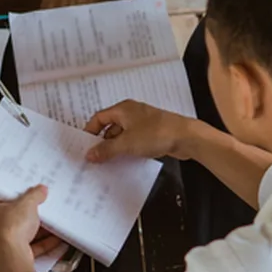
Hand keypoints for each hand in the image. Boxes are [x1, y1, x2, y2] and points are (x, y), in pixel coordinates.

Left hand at [0, 185, 58, 271]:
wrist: (12, 258)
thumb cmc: (10, 228)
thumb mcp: (26, 203)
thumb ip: (34, 195)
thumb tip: (40, 190)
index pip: (2, 199)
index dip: (16, 195)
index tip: (29, 192)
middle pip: (14, 217)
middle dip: (30, 214)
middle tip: (43, 206)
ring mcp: (3, 244)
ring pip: (24, 233)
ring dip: (40, 229)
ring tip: (53, 221)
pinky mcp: (14, 256)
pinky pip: (31, 247)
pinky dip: (44, 243)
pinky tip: (56, 238)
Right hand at [84, 100, 201, 162]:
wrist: (185, 137)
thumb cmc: (155, 133)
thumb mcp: (126, 144)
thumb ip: (106, 150)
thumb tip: (89, 154)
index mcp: (123, 109)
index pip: (99, 118)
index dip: (90, 131)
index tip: (85, 145)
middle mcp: (132, 113)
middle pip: (110, 126)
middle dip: (103, 141)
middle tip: (96, 157)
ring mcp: (143, 122)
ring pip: (123, 134)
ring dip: (116, 147)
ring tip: (109, 161)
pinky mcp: (152, 132)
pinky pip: (134, 140)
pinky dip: (128, 149)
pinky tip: (127, 160)